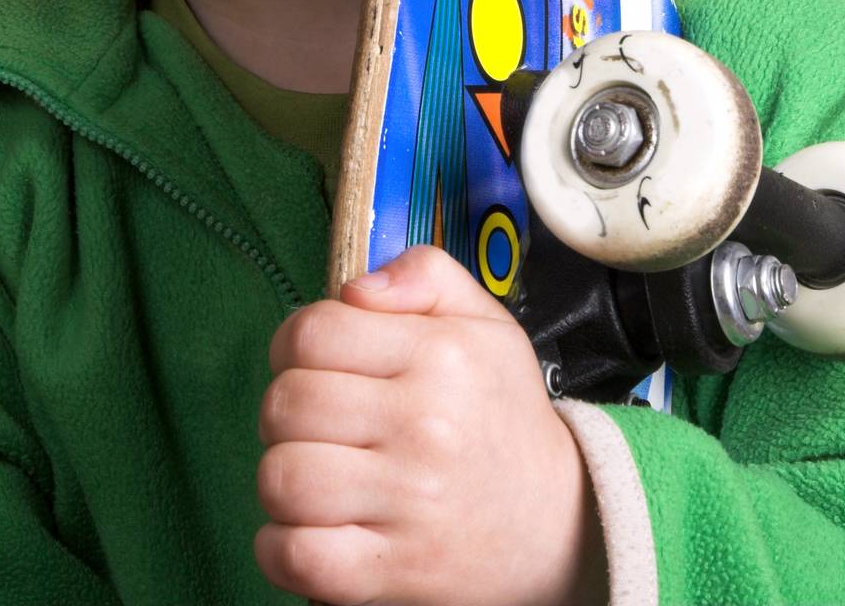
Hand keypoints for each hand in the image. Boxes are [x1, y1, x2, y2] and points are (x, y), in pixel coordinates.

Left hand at [254, 243, 607, 605]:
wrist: (565, 521)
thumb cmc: (503, 415)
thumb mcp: (485, 322)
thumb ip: (424, 274)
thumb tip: (354, 288)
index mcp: (439, 354)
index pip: (312, 333)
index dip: (292, 343)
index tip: (308, 362)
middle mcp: (424, 424)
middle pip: (286, 404)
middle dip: (283, 411)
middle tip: (314, 422)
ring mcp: (410, 501)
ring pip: (283, 478)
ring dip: (282, 476)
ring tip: (313, 473)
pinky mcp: (397, 569)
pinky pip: (298, 555)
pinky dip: (279, 547)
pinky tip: (305, 528)